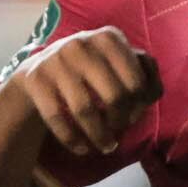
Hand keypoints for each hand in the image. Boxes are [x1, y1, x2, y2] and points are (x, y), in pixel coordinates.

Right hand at [16, 27, 160, 157]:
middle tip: (118, 133)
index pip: (137, 82)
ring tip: (105, 147)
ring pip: (85, 109)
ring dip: (99, 136)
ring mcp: (56, 59)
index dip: (139, 107)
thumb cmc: (90, 72)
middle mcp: (82, 44)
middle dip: (121, 123)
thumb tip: (152, 92)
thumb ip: (144, 74)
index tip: (133, 117)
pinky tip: (81, 148)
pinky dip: (72, 139)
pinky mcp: (35, 78)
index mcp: (109, 38)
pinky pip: (57, 117)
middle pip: (114, 97)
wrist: (39, 71)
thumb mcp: (117, 64)